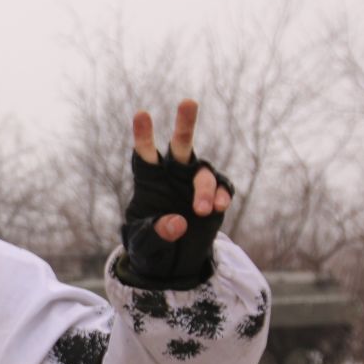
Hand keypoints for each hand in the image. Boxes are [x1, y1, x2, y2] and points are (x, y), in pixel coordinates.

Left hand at [122, 99, 234, 284]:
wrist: (172, 261)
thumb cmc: (150, 247)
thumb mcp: (145, 245)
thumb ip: (156, 234)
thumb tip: (178, 224)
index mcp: (149, 181)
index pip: (145, 156)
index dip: (143, 136)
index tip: (141, 114)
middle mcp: (174, 176)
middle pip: (180, 146)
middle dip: (185, 124)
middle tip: (188, 101)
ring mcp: (196, 185)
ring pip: (203, 173)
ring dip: (204, 190)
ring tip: (202, 211)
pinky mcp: (216, 198)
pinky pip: (222, 190)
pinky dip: (221, 196)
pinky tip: (218, 207)